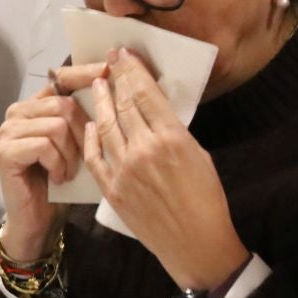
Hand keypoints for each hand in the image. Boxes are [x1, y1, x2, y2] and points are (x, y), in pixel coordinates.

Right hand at [0, 63, 104, 258]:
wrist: (39, 220)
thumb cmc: (63, 182)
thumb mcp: (79, 144)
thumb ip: (85, 116)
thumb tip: (112, 85)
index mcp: (35, 106)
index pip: (60, 79)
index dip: (86, 74)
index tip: (109, 70)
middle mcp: (17, 113)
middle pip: (62, 105)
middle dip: (82, 134)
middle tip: (83, 159)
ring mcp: (7, 132)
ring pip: (55, 125)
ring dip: (70, 154)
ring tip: (68, 171)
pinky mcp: (4, 152)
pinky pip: (43, 146)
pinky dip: (58, 164)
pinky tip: (57, 178)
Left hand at [84, 48, 249, 290]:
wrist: (196, 244)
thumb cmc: (207, 200)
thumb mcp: (200, 156)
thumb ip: (173, 131)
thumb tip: (154, 109)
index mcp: (173, 139)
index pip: (146, 94)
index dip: (133, 71)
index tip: (124, 54)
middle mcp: (145, 150)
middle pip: (125, 104)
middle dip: (116, 78)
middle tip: (108, 59)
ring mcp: (125, 169)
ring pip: (106, 125)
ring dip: (100, 101)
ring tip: (96, 83)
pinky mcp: (111, 188)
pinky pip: (95, 156)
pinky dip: (91, 137)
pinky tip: (89, 124)